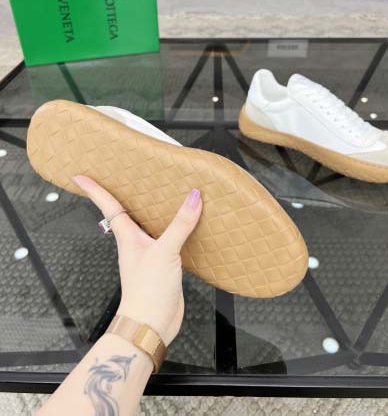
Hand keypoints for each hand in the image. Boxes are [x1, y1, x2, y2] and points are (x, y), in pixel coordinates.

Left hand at [72, 175, 201, 345]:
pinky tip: (185, 225)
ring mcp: (149, 254)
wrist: (151, 324)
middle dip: (122, 195)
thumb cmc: (147, 292)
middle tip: (120, 176)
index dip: (94, 190)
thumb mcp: (164, 252)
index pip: (108, 206)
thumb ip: (179, 224)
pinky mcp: (163, 264)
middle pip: (126, 213)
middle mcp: (136, 243)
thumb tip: (193, 197)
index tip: (81, 176)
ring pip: (148, 225)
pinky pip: (167, 239)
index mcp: (128, 237)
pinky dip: (174, 228)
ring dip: (151, 211)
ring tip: (157, 193)